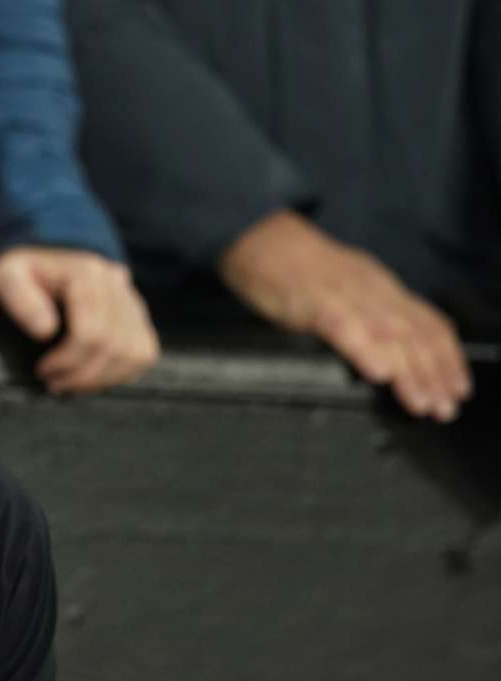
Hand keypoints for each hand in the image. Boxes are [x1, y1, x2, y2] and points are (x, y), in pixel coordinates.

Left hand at [0, 246, 159, 393]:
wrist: (43, 260)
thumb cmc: (23, 273)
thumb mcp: (7, 277)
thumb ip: (20, 299)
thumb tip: (45, 330)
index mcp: (87, 273)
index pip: (91, 332)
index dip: (68, 361)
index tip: (43, 370)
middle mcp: (117, 283)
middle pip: (113, 347)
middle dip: (81, 374)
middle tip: (53, 382)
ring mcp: (132, 300)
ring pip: (134, 354)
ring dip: (101, 379)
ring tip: (70, 382)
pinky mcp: (139, 317)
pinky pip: (143, 354)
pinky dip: (119, 373)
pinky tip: (91, 376)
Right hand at [219, 210, 471, 421]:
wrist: (258, 236)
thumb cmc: (290, 265)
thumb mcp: (340, 284)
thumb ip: (361, 312)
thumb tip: (382, 351)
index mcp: (379, 286)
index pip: (427, 322)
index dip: (448, 357)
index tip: (458, 387)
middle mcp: (371, 290)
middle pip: (415, 334)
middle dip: (435, 373)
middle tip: (446, 407)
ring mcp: (345, 295)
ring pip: (389, 335)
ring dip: (411, 372)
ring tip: (422, 402)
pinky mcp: (315, 302)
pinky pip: (347, 328)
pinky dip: (367, 352)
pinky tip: (379, 373)